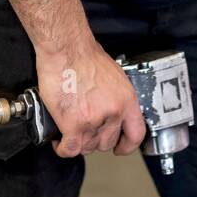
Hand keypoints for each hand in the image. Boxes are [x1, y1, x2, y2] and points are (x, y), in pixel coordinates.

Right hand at [35, 37, 145, 159]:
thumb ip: (115, 97)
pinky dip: (63, 148)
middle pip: (107, 143)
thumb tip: (109, 109)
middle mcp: (113, 112)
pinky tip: (60, 140)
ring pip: (87, 147)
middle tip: (83, 131)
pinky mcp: (73, 125)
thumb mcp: (114, 76)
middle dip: (94, 140)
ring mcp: (94, 120)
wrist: (66, 48)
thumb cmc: (84, 55)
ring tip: (69, 132)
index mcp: (126, 99)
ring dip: (77, 142)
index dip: (127, 145)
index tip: (120, 148)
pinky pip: (70, 148)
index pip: (136, 134)